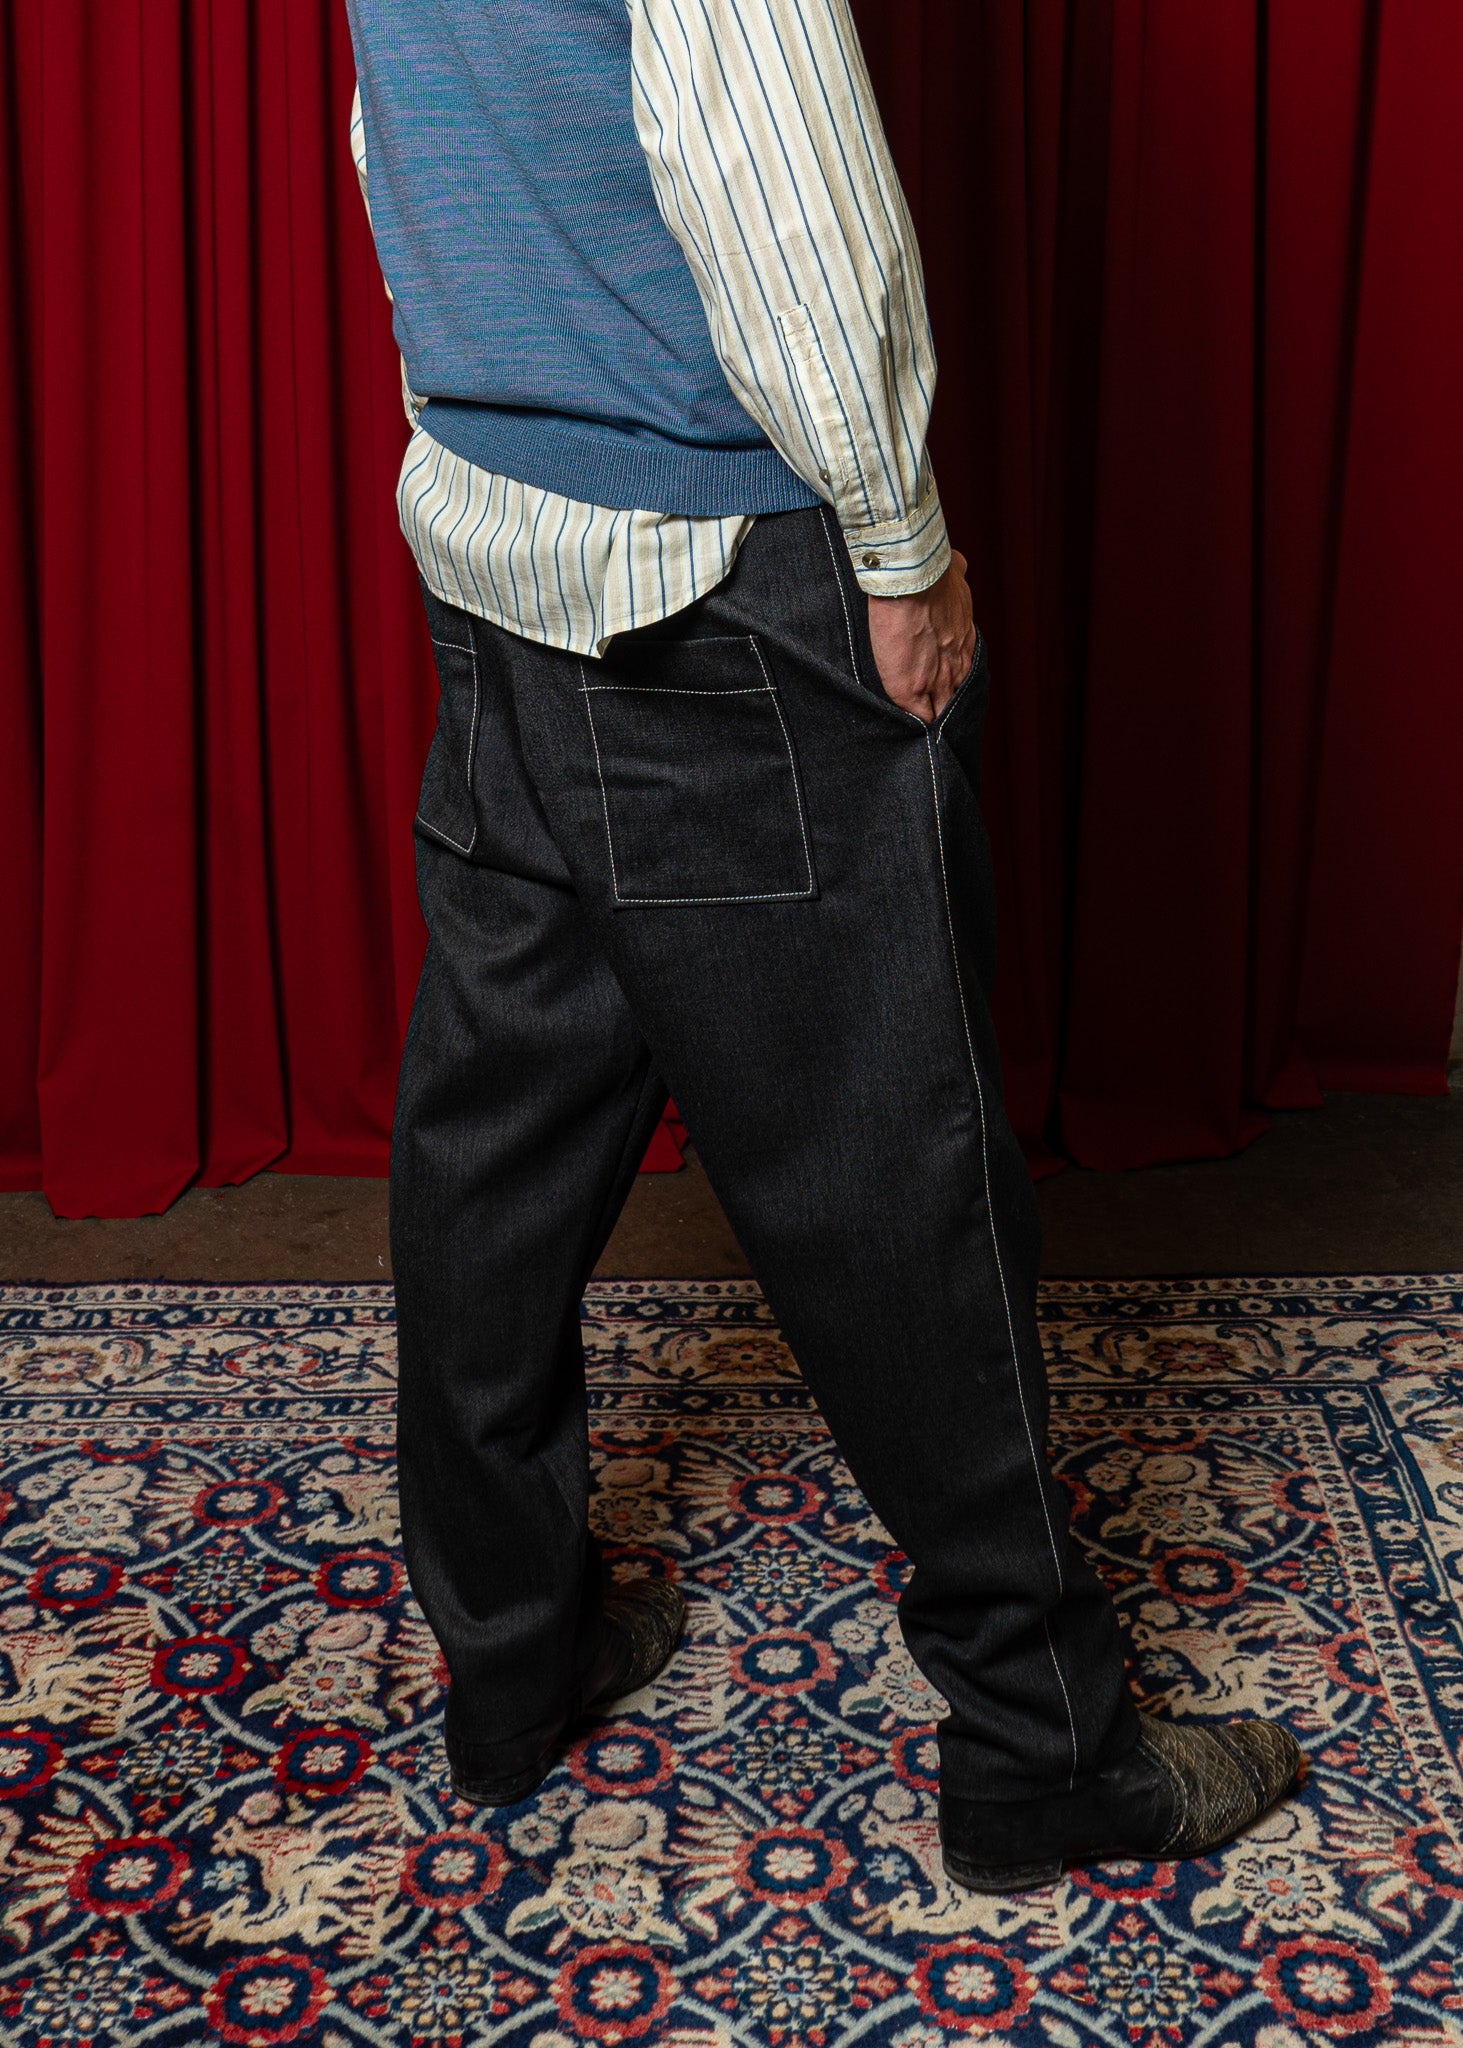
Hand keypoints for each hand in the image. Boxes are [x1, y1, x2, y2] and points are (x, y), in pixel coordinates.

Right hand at [866, 551, 976, 723]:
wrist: (914, 582)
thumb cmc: (930, 573)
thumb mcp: (955, 574)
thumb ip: (958, 575)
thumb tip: (958, 563)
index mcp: (965, 645)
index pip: (962, 677)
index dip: (951, 685)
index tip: (941, 687)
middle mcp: (958, 667)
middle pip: (955, 701)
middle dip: (946, 709)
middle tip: (935, 719)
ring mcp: (937, 682)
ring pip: (940, 714)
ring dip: (931, 720)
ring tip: (921, 732)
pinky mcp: (910, 691)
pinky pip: (918, 720)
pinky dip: (912, 726)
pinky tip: (905, 731)